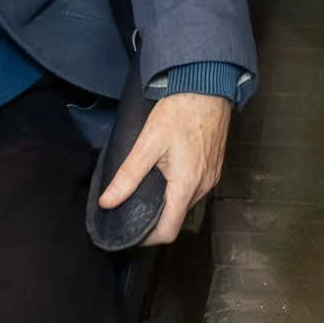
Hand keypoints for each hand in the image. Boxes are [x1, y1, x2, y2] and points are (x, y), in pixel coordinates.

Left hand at [97, 93, 232, 247]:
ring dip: (168, 204)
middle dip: (155, 219)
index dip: (148, 238)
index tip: (130, 231)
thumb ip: (128, 174)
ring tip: (146, 190)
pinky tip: (166, 175)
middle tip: (132, 207)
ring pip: (187, 204)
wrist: (208, 85)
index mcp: (187, 185)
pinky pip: (196, 189)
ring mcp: (212, 176)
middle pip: (177, 218)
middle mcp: (204, 186)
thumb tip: (107, 202)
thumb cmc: (179, 111)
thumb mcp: (148, 141)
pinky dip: (180, 190)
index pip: (169, 231)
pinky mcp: (215, 166)